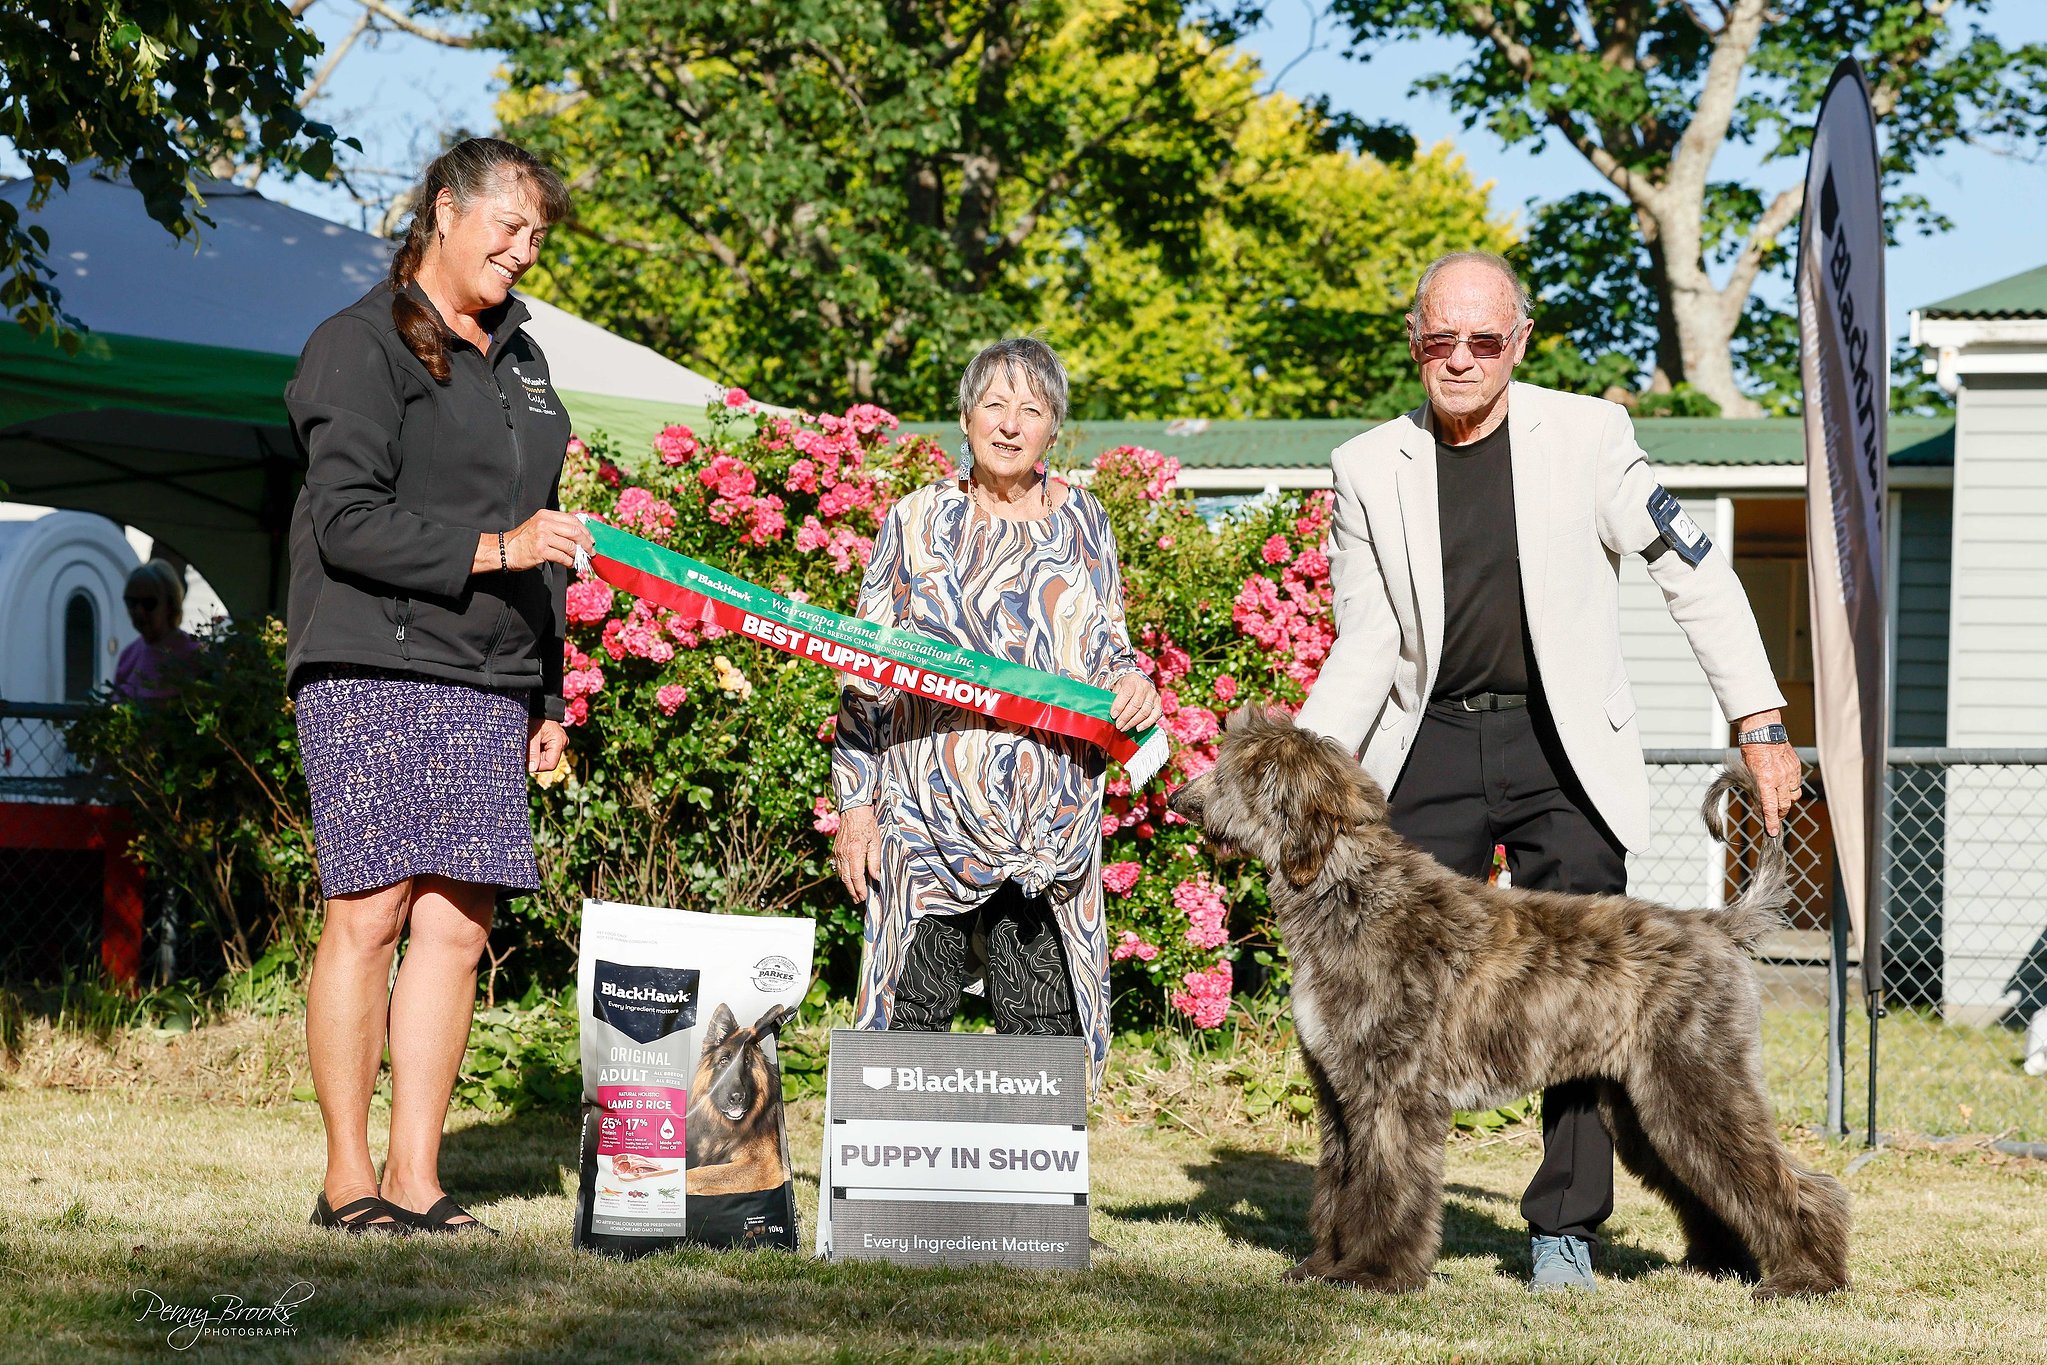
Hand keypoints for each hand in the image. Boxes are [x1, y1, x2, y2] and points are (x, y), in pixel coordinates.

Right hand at [495, 510, 593, 572]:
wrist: (505, 549)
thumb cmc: (523, 539)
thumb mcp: (539, 525)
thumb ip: (556, 526)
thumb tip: (579, 534)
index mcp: (546, 515)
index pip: (572, 520)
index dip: (585, 530)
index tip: (590, 539)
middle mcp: (545, 523)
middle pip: (575, 532)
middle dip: (586, 543)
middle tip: (590, 551)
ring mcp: (543, 536)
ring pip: (570, 546)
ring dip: (577, 554)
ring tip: (578, 559)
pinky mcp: (541, 550)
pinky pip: (562, 557)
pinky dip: (569, 562)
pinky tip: (570, 564)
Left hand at [528, 718, 567, 773]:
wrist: (539, 707)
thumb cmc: (535, 719)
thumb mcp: (531, 736)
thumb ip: (532, 753)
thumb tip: (532, 769)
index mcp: (559, 742)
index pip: (550, 764)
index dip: (537, 766)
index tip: (526, 762)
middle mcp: (563, 743)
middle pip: (548, 762)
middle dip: (536, 760)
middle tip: (526, 751)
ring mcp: (560, 743)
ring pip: (546, 758)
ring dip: (536, 756)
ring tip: (529, 745)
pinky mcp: (555, 743)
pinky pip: (546, 753)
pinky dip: (538, 751)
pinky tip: (533, 744)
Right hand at [834, 804, 881, 901]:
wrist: (853, 811)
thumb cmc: (867, 824)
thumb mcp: (876, 841)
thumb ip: (875, 860)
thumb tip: (876, 877)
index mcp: (855, 852)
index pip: (856, 876)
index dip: (860, 888)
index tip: (864, 897)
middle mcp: (844, 854)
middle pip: (846, 879)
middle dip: (853, 891)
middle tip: (859, 900)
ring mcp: (837, 853)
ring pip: (841, 874)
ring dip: (848, 886)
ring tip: (855, 894)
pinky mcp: (835, 851)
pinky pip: (838, 867)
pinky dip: (843, 876)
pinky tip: (849, 880)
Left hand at [1110, 671, 1162, 732]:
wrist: (1138, 682)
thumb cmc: (1125, 687)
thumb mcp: (1117, 687)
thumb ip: (1114, 698)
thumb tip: (1112, 715)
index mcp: (1132, 680)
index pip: (1126, 694)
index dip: (1119, 706)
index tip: (1113, 716)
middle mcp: (1144, 686)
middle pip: (1136, 705)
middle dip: (1126, 717)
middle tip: (1118, 725)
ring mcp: (1153, 694)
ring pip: (1144, 711)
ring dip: (1133, 722)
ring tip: (1125, 728)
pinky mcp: (1158, 702)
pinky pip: (1155, 715)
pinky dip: (1146, 723)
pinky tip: (1138, 728)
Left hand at [1735, 711, 1802, 837]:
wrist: (1762, 732)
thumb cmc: (1750, 752)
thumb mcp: (1747, 773)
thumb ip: (1756, 790)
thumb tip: (1760, 806)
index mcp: (1764, 780)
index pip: (1770, 807)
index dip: (1771, 822)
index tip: (1773, 832)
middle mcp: (1779, 778)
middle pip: (1784, 805)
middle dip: (1779, 814)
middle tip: (1774, 818)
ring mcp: (1790, 773)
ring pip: (1793, 796)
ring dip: (1786, 802)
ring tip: (1778, 802)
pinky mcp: (1796, 767)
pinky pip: (1796, 784)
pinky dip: (1790, 789)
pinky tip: (1783, 786)